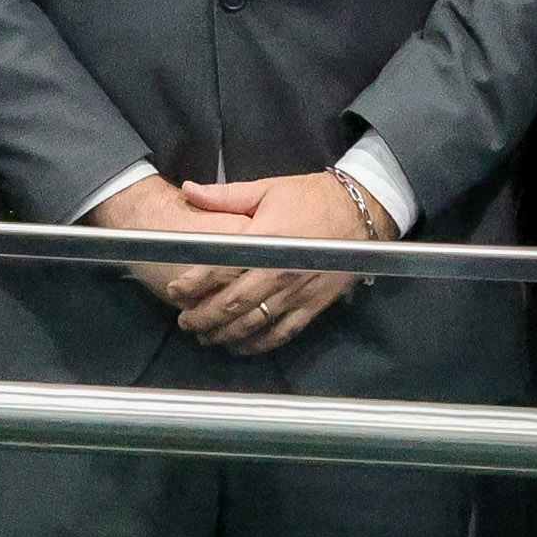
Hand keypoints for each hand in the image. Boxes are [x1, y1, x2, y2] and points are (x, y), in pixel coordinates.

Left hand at [149, 169, 374, 355]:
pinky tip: (241, 347)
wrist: (361, 211)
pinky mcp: (313, 305)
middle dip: (204, 316)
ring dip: (226, 334)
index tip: (175, 290)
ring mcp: (298, 292)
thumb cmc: (310, 197)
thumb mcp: (267, 189)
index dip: (194, 282)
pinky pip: (283, 332)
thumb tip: (188, 190)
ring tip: (205, 337)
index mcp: (266, 239)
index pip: (222, 266)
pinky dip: (259, 344)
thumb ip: (225, 195)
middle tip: (184, 322)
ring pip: (254, 323)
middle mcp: (280, 271)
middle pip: (234, 304)